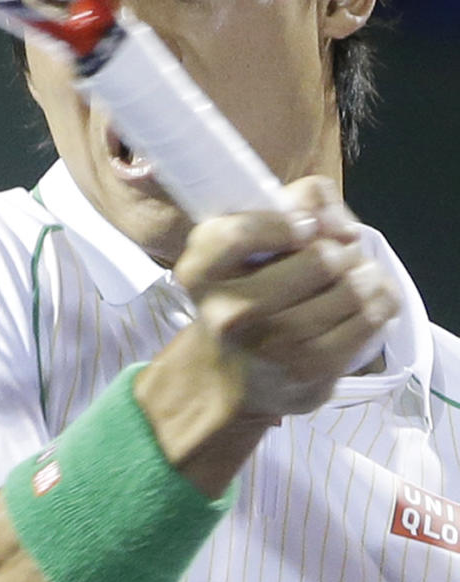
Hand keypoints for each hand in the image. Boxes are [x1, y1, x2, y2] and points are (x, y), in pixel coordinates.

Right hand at [172, 177, 400, 416]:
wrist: (231, 376)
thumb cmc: (241, 294)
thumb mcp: (237, 247)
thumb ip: (285, 205)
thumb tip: (340, 222)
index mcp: (200, 273)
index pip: (241, 235)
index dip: (286, 221)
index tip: (306, 225)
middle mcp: (230, 312)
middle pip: (319, 258)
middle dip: (342, 246)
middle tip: (340, 250)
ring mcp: (274, 346)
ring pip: (352, 288)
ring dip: (366, 271)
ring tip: (358, 271)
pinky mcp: (313, 370)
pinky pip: (369, 319)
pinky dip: (381, 299)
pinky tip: (372, 295)